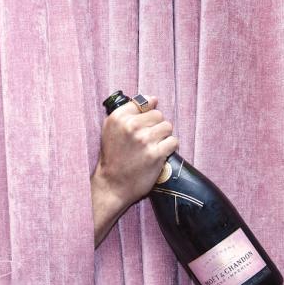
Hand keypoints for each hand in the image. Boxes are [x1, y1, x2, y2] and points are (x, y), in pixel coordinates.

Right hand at [91, 96, 178, 245]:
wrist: (112, 185)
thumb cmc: (113, 158)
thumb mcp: (111, 130)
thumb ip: (128, 112)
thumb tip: (153, 99)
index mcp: (118, 117)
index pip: (144, 102)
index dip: (146, 114)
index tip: (143, 125)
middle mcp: (131, 126)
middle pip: (158, 115)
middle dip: (156, 126)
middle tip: (147, 140)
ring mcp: (144, 140)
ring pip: (167, 127)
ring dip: (164, 137)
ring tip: (153, 147)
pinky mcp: (155, 154)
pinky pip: (173, 142)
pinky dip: (169, 148)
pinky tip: (159, 154)